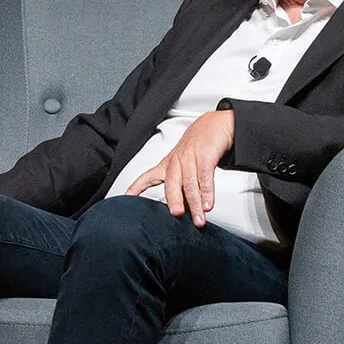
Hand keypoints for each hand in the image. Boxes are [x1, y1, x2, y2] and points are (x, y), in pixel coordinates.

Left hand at [124, 110, 234, 226]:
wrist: (217, 123)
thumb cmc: (200, 145)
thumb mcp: (185, 161)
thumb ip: (181, 182)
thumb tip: (180, 206)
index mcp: (168, 163)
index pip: (148, 176)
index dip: (136, 187)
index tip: (126, 198)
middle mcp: (177, 161)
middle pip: (171, 184)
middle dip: (173, 200)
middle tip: (176, 215)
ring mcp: (191, 158)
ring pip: (190, 184)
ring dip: (195, 204)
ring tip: (198, 219)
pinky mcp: (206, 156)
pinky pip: (205, 177)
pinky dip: (207, 192)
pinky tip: (208, 204)